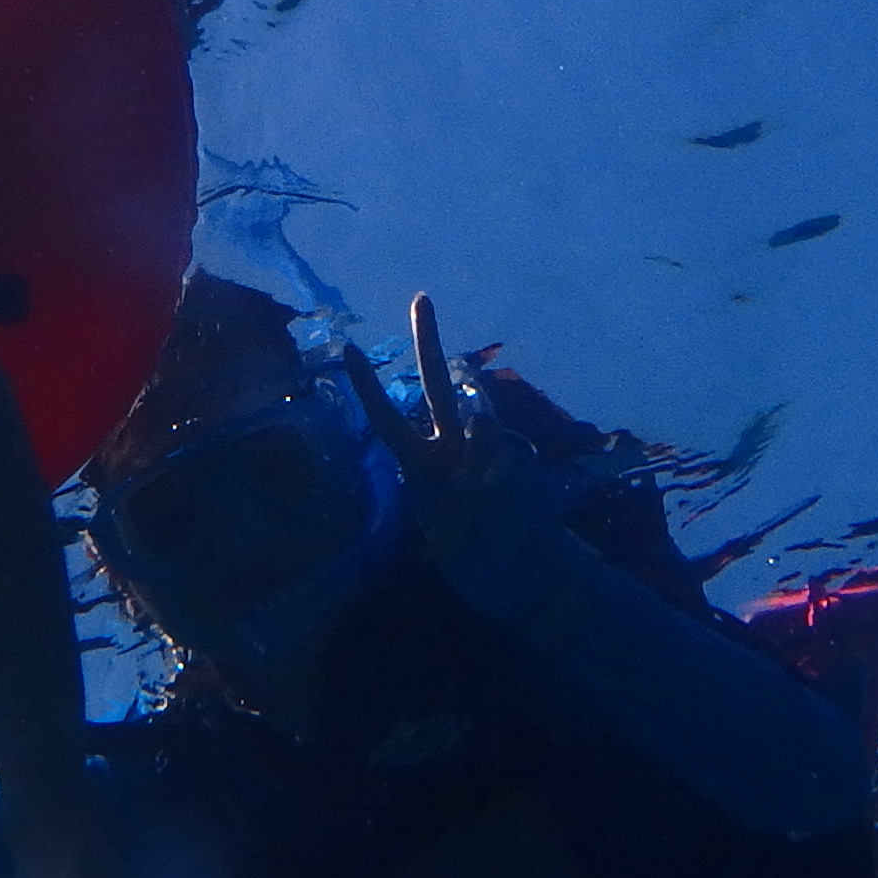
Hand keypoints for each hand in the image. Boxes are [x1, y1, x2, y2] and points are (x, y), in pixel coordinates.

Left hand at [338, 294, 556, 581]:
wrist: (529, 579)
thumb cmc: (479, 558)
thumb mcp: (451, 530)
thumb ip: (462, 479)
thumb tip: (484, 427)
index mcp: (423, 466)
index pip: (389, 421)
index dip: (369, 387)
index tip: (348, 349)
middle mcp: (452, 449)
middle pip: (436, 387)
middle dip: (429, 341)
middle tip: (420, 298)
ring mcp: (489, 451)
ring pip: (481, 431)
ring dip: (478, 468)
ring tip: (483, 512)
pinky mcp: (522, 458)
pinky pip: (512, 454)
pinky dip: (507, 481)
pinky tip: (514, 509)